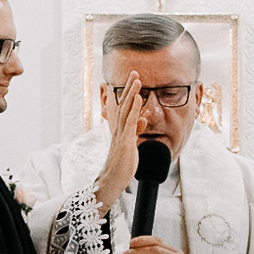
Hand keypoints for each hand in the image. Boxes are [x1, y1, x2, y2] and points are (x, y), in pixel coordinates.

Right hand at [94, 71, 146, 210]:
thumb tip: (142, 118)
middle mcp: (118, 129)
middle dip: (129, 88)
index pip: (124, 107)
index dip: (128, 93)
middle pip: (123, 104)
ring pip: (125, 110)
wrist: (112, 181)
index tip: (133, 79)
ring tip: (137, 79)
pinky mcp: (125, 143)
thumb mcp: (131, 144)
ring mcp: (121, 135)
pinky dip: (134, 109)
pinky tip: (139, 99)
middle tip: (134, 72)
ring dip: (131, 94)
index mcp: (119, 130)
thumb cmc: (122, 164)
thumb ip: (136, 130)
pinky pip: (129, 123)